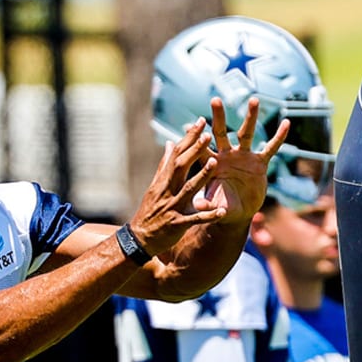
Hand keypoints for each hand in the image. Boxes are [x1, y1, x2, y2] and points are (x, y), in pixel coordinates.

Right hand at [125, 118, 222, 256]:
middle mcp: (167, 191)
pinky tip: (222, 211)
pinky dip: (208, 215)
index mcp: (163, 181)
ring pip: (188, 189)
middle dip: (194, 150)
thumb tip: (169, 143)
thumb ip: (164, 165)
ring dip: (202, 176)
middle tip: (207, 133)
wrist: (139, 239)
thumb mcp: (154, 186)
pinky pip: (195, 219)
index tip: (200, 122)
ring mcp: (172, 207)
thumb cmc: (149, 211)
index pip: (175, 154)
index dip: (188, 138)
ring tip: (215, 162)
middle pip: (180, 166)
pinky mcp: (178, 225)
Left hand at [198, 96, 289, 224]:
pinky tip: (286, 123)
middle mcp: (227, 156)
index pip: (203, 149)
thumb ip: (207, 205)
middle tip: (215, 100)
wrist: (236, 213)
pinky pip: (271, 148)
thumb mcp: (213, 208)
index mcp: (212, 165)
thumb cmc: (219, 208)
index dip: (197, 139)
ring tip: (254, 100)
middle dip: (218, 117)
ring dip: (250, 117)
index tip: (191, 124)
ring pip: (246, 133)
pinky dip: (279, 137)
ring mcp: (243, 157)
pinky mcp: (259, 163)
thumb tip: (199, 205)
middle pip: (221, 133)